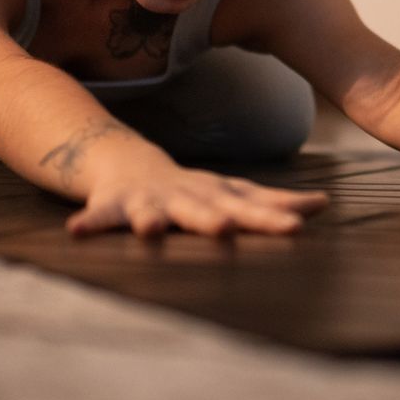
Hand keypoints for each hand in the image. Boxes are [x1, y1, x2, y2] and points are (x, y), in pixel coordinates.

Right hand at [67, 167, 329, 237]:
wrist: (129, 166)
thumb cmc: (193, 191)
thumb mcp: (233, 194)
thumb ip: (274, 202)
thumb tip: (324, 203)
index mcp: (217, 197)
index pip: (253, 205)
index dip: (276, 213)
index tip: (304, 222)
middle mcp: (186, 198)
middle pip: (206, 211)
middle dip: (216, 220)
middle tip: (229, 231)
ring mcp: (149, 202)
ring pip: (151, 214)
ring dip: (150, 221)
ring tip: (149, 232)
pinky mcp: (113, 206)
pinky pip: (99, 217)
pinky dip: (89, 224)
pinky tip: (76, 233)